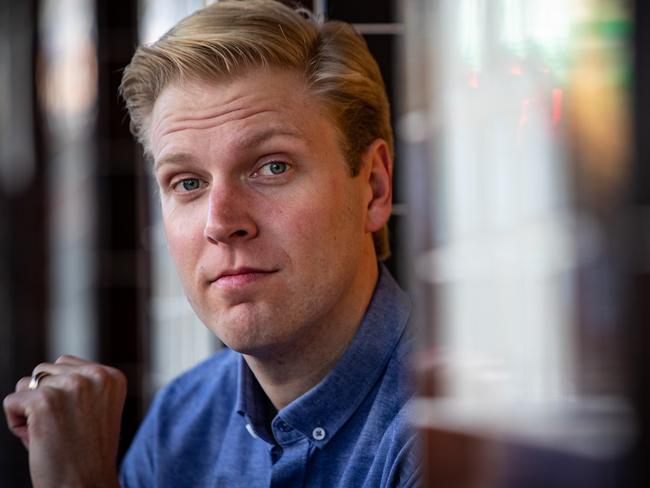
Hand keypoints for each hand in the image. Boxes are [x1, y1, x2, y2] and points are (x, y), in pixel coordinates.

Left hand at [3, 355, 125, 487]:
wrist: (86, 486)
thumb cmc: (86, 454)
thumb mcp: (96, 408)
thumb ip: (82, 384)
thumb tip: (43, 373)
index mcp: (112, 376)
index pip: (65, 364)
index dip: (61, 394)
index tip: (77, 420)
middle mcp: (95, 376)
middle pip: (45, 371)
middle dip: (44, 398)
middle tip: (62, 429)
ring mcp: (71, 386)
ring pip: (26, 384)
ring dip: (30, 409)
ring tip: (50, 434)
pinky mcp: (44, 401)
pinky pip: (11, 401)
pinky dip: (15, 423)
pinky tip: (36, 439)